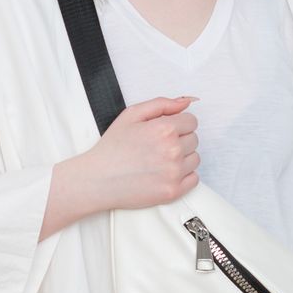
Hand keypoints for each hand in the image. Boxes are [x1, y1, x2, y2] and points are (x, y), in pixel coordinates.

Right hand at [82, 95, 200, 210]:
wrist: (97, 179)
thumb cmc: (111, 149)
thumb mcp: (131, 115)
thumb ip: (162, 104)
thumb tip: (186, 101)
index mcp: (164, 129)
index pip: (192, 121)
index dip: (178, 124)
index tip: (166, 131)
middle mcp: (172, 150)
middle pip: (194, 139)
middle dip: (179, 140)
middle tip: (157, 146)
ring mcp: (174, 172)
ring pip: (195, 158)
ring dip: (182, 158)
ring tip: (160, 160)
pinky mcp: (173, 191)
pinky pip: (194, 178)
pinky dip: (184, 176)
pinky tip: (165, 172)